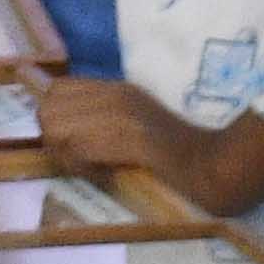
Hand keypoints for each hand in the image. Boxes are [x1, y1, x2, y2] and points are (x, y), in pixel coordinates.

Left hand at [35, 74, 202, 185]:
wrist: (215, 165)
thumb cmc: (179, 153)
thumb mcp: (136, 125)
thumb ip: (104, 121)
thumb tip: (64, 136)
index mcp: (116, 89)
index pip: (54, 91)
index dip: (54, 121)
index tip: (71, 144)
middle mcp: (116, 95)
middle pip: (48, 110)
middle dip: (54, 141)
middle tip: (78, 162)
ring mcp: (124, 115)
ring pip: (58, 129)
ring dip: (67, 156)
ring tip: (91, 170)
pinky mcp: (133, 138)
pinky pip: (82, 148)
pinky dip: (85, 166)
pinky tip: (104, 174)